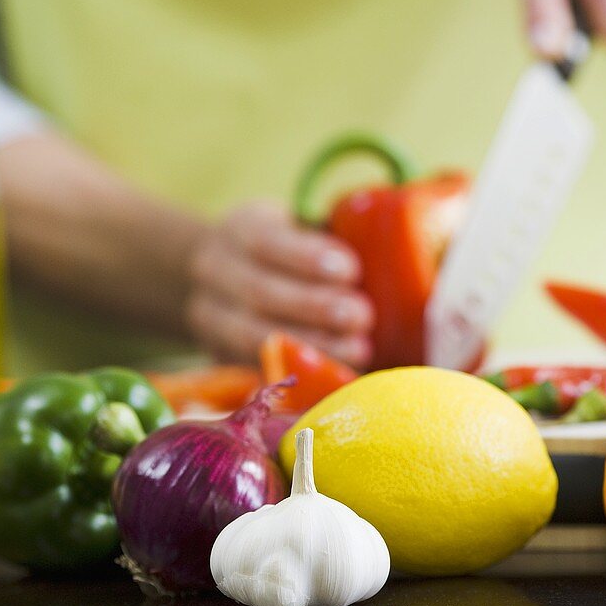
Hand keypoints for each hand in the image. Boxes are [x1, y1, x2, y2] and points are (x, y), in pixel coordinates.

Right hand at [185, 201, 373, 366]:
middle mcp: (215, 272)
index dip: (307, 257)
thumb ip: (328, 236)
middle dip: (315, 307)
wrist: (212, 276)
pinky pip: (252, 370)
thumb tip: (397, 246)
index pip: (267, 241)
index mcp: (239, 230)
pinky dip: (295, 375)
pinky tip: (335, 380)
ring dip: (311, 346)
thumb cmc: (277, 247)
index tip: (351, 270)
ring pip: (253, 337)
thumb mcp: (291, 225)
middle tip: (363, 317)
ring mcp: (209, 318)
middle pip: (260, 293)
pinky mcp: (216, 355)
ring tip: (359, 350)